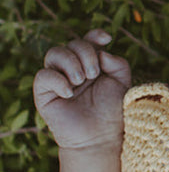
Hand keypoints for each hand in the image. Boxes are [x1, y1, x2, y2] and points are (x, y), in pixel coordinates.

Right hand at [33, 29, 131, 150]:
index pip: (88, 40)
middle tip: (94, 73)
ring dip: (71, 62)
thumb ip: (119, 64)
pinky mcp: (44, 94)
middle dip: (85, 53)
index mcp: (92, 64)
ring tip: (82, 79)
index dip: (95, 35)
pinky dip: (57, 80)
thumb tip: (103, 53)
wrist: (100, 137)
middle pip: (73, 44)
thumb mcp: (123, 84)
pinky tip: (70, 92)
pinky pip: (43, 76)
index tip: (107, 38)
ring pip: (54, 53)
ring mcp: (58, 80)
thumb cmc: (113, 111)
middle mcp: (73, 69)